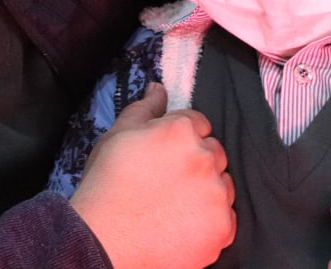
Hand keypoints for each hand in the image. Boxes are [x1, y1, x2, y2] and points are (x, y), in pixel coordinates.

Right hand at [70, 84, 235, 268]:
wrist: (103, 241)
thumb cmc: (106, 187)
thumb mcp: (117, 136)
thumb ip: (145, 108)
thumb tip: (158, 87)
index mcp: (181, 131)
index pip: (198, 123)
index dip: (181, 139)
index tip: (167, 156)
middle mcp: (204, 157)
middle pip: (214, 152)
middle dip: (197, 162)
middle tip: (169, 182)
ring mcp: (216, 193)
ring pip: (224, 184)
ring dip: (208, 191)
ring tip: (176, 206)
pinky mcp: (222, 227)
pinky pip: (227, 218)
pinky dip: (211, 222)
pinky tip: (185, 226)